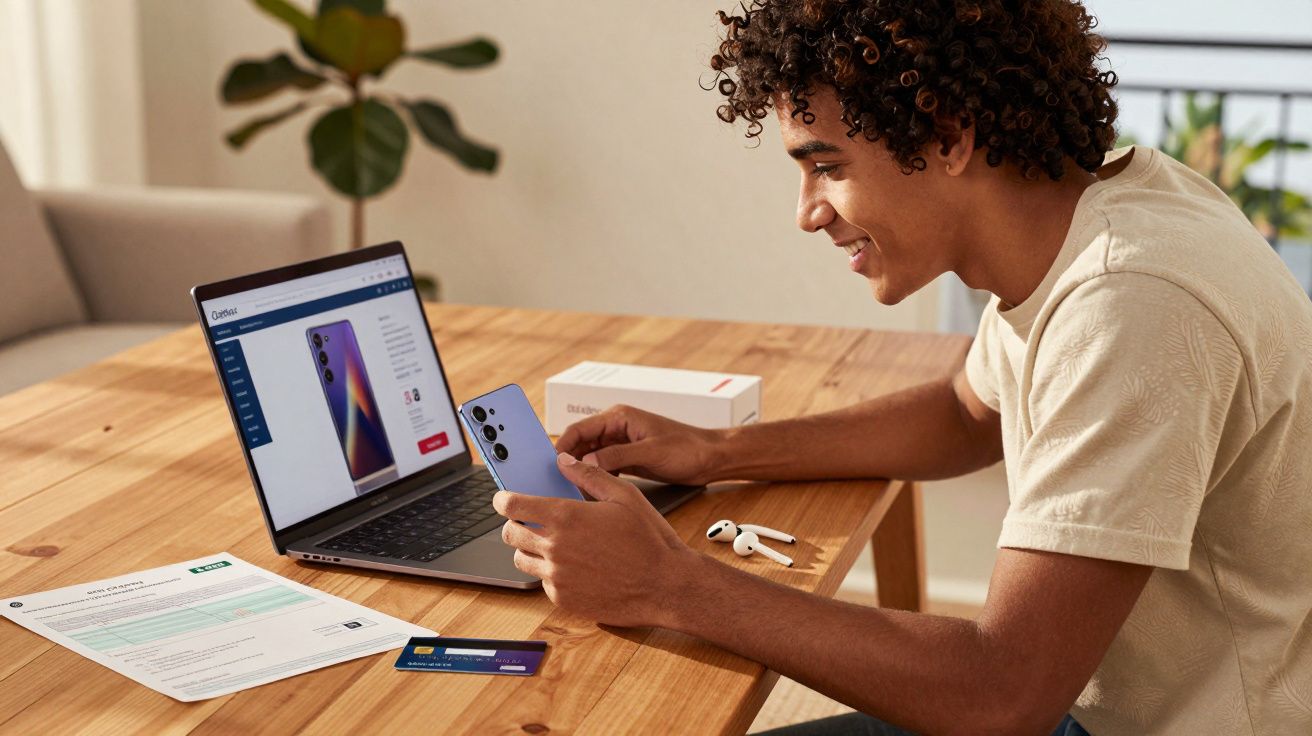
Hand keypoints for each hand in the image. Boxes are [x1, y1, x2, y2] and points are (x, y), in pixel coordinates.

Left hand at [493, 452, 697, 627]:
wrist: (666, 586)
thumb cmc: (649, 539)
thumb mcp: (624, 496)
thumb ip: (589, 476)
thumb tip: (564, 461)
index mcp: (566, 517)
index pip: (514, 505)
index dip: (503, 499)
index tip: (502, 498)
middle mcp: (555, 548)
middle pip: (510, 533)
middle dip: (514, 524)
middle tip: (528, 521)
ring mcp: (557, 577)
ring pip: (521, 560)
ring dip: (529, 549)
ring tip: (552, 544)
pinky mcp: (563, 599)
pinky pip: (543, 583)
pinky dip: (550, 573)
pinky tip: (574, 567)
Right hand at [554, 404, 724, 484]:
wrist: (711, 458)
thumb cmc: (687, 448)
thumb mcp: (650, 453)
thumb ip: (617, 457)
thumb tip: (585, 464)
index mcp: (619, 417)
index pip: (579, 429)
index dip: (561, 447)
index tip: (548, 465)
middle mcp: (616, 428)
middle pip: (580, 444)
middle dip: (567, 461)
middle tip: (552, 482)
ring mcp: (621, 445)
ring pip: (589, 458)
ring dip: (579, 472)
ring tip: (566, 490)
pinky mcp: (627, 459)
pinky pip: (602, 468)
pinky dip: (593, 479)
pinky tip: (587, 494)